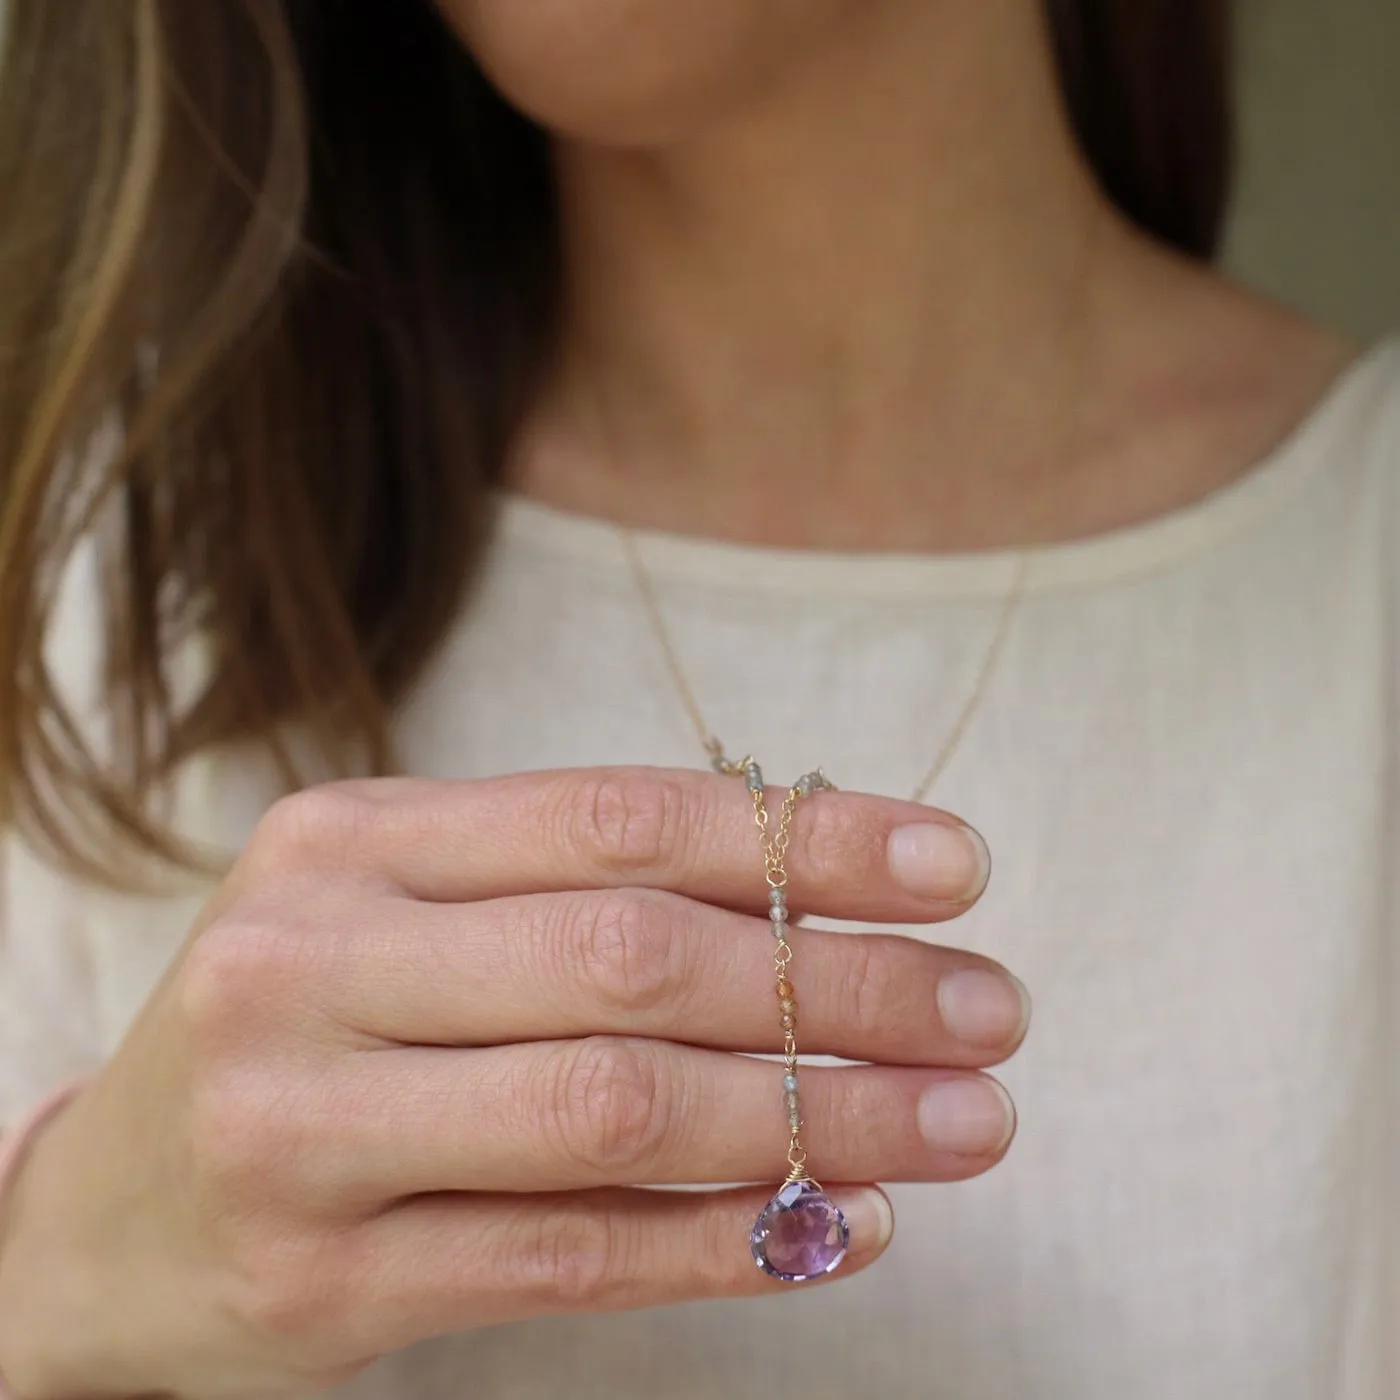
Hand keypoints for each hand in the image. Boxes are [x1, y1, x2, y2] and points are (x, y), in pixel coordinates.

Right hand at [0, 768, 1025, 1399]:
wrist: (103, 1220)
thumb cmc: (307, 1029)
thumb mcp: (402, 916)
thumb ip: (576, 897)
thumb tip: (821, 904)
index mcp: (351, 842)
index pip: (617, 816)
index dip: (799, 838)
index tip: (950, 863)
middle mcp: (313, 963)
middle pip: (632, 960)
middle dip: (839, 983)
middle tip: (990, 1008)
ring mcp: (304, 1127)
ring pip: (616, 1110)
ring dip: (821, 1117)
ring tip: (965, 1120)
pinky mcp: (319, 1280)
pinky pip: (570, 1255)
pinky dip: (730, 1238)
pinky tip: (849, 1224)